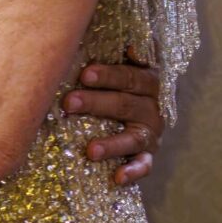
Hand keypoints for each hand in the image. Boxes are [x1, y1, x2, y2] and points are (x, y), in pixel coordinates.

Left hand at [62, 55, 164, 186]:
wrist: (134, 106)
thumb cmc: (114, 77)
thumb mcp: (117, 58)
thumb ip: (117, 46)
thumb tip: (130, 44)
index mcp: (146, 78)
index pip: (131, 75)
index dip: (109, 75)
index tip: (84, 74)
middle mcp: (153, 104)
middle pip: (126, 103)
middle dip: (96, 103)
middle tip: (68, 103)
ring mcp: (151, 131)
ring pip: (134, 136)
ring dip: (112, 143)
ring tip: (90, 150)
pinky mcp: (148, 153)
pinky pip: (144, 164)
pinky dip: (133, 171)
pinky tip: (117, 177)